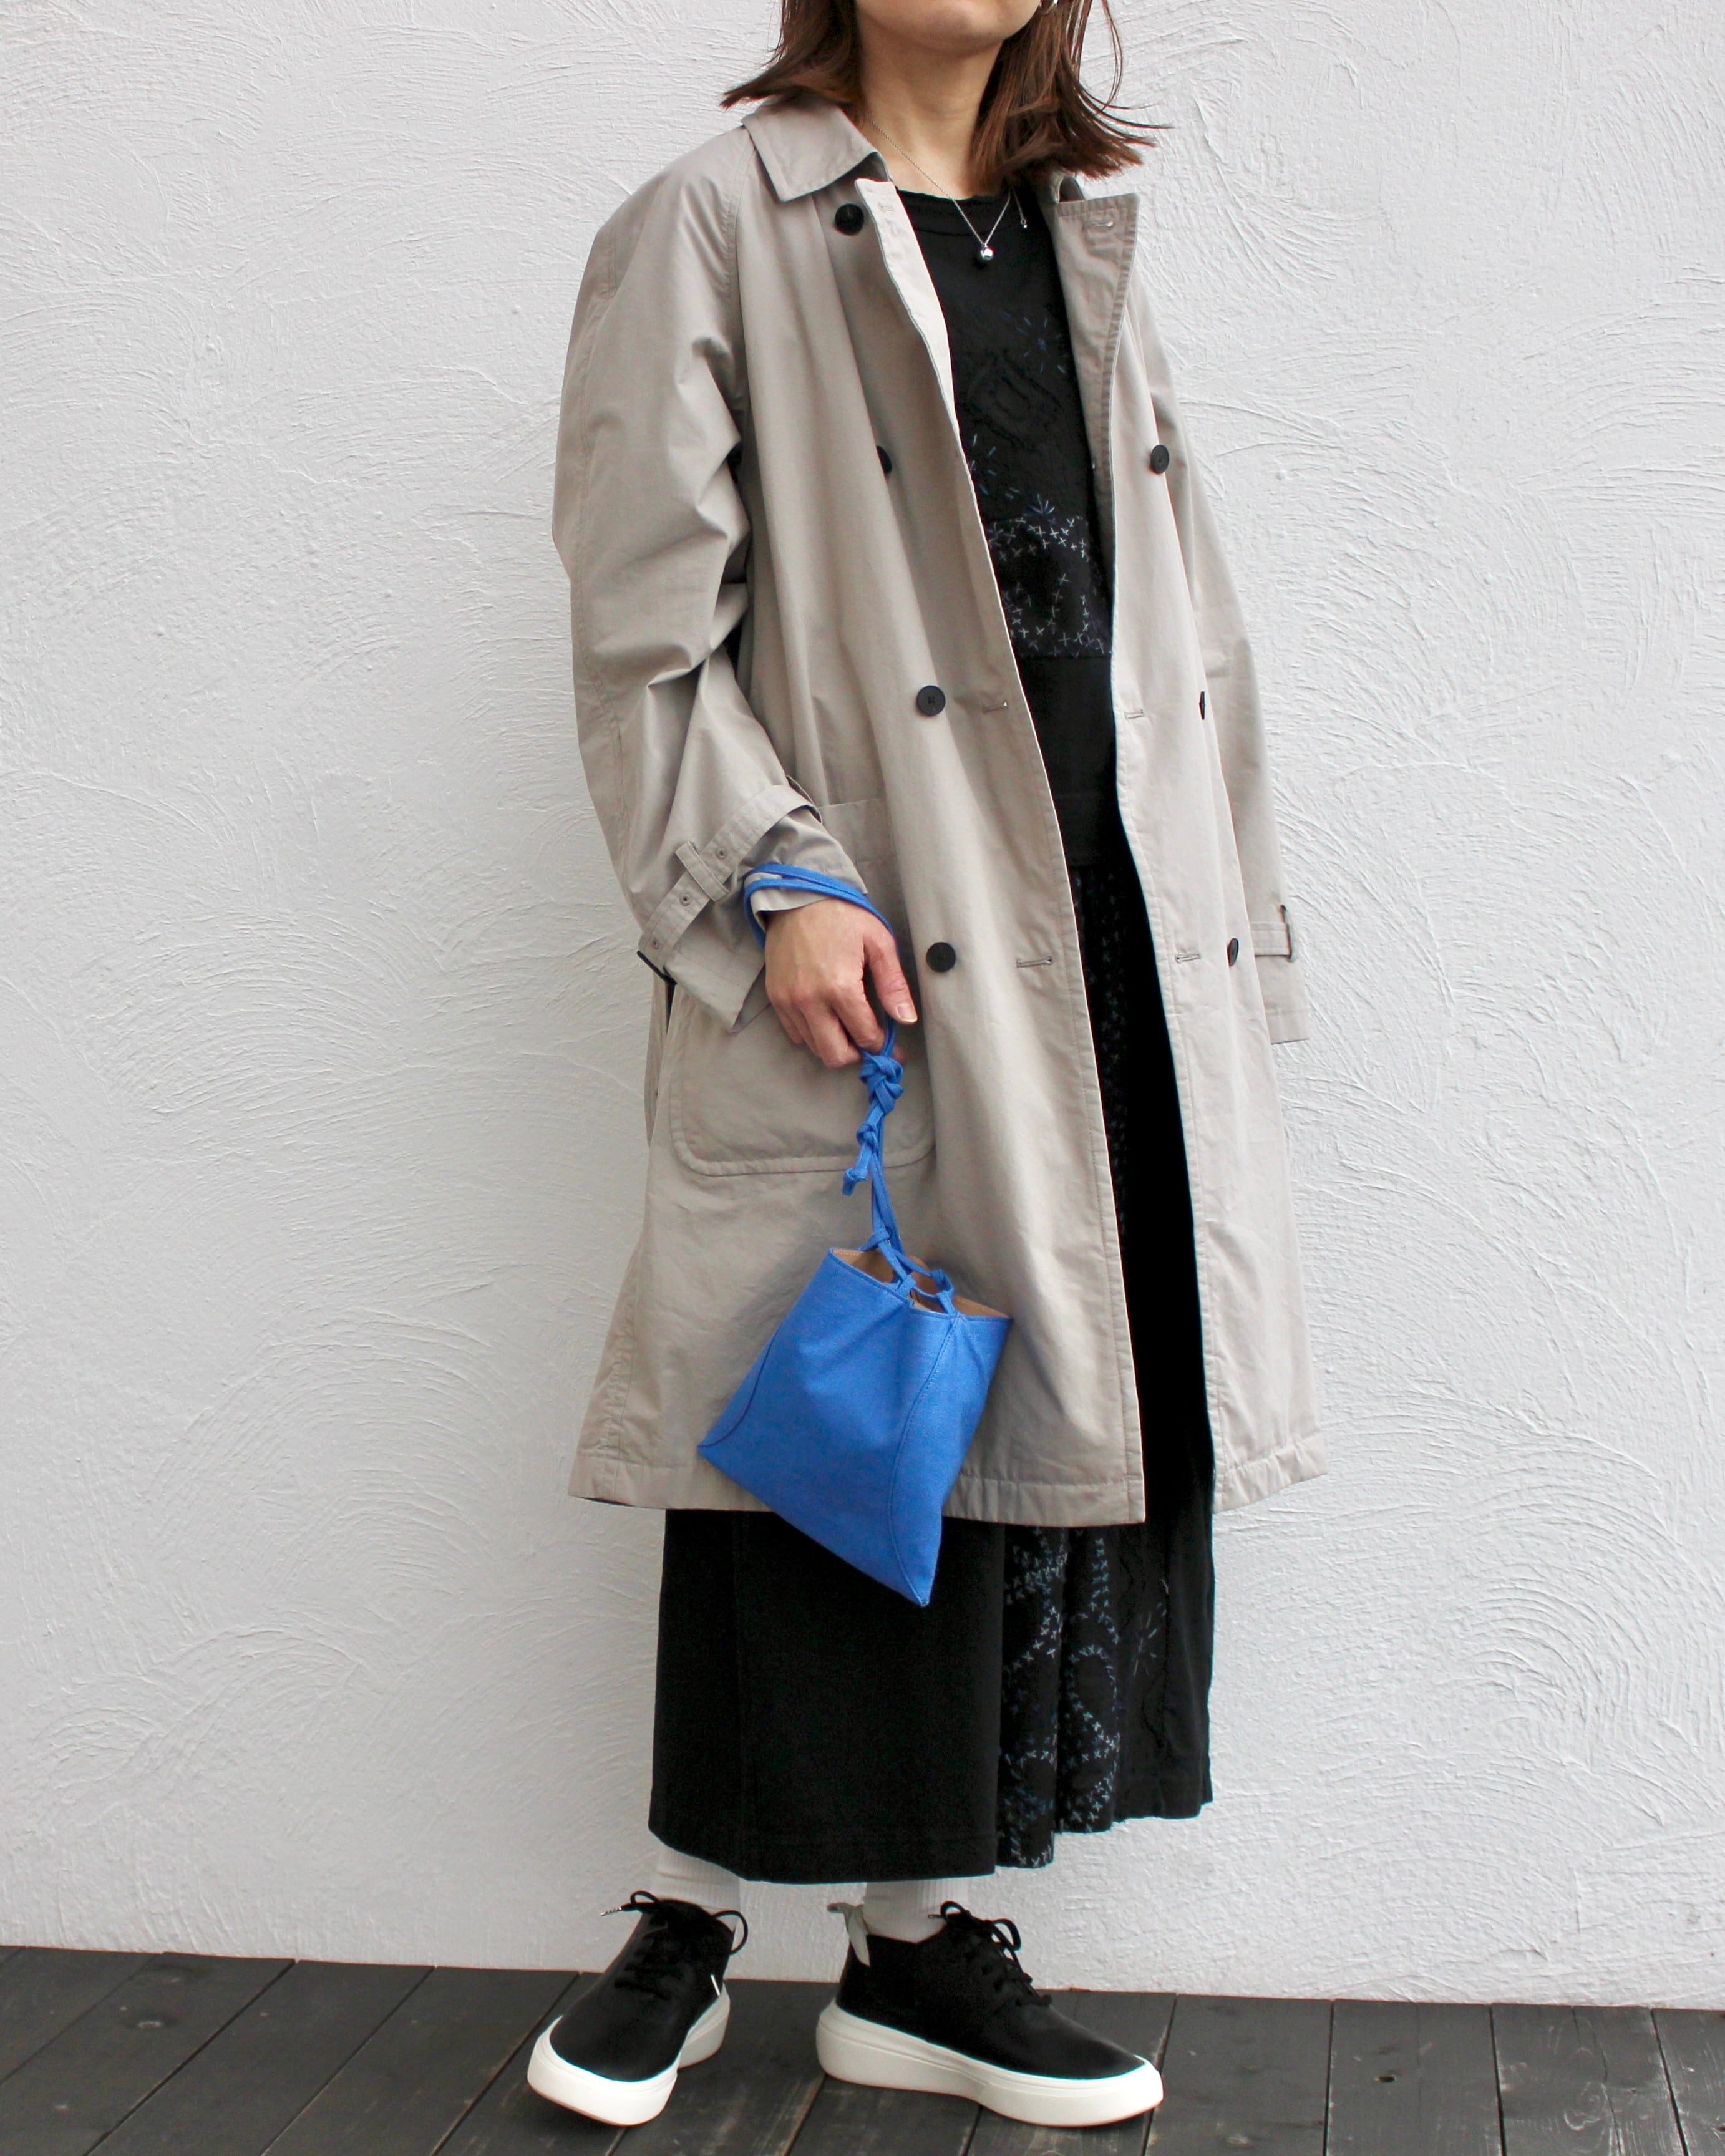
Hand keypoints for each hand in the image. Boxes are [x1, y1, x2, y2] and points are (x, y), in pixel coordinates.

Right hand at [763, 900, 916, 1067]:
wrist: (797, 896)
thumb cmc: (842, 915)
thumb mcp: (878, 942)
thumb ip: (892, 984)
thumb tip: (906, 1019)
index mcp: (840, 987)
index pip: (865, 1036)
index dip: (884, 1047)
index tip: (894, 1049)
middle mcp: (810, 1000)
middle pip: (835, 1055)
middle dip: (857, 1054)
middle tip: (869, 1042)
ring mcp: (789, 1001)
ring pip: (814, 1047)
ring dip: (835, 1044)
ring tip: (849, 1028)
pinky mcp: (776, 997)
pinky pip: (795, 1033)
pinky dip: (814, 1034)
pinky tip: (827, 1017)